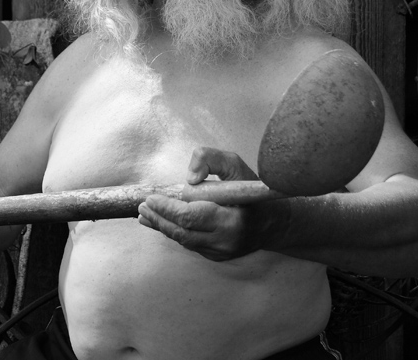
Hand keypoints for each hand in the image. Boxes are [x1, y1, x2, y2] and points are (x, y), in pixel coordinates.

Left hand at [138, 147, 283, 260]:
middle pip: (183, 233)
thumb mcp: (236, 166)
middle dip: (159, 219)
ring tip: (146, 215)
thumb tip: (189, 177)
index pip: (191, 217)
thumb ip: (211, 160)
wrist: (274, 221)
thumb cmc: (253, 190)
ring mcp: (222, 253)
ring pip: (184, 241)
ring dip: (163, 227)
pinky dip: (176, 232)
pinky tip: (163, 223)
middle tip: (143, 206)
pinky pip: (191, 244)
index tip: (151, 198)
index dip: (168, 209)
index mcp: (232, 220)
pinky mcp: (218, 256)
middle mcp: (226, 242)